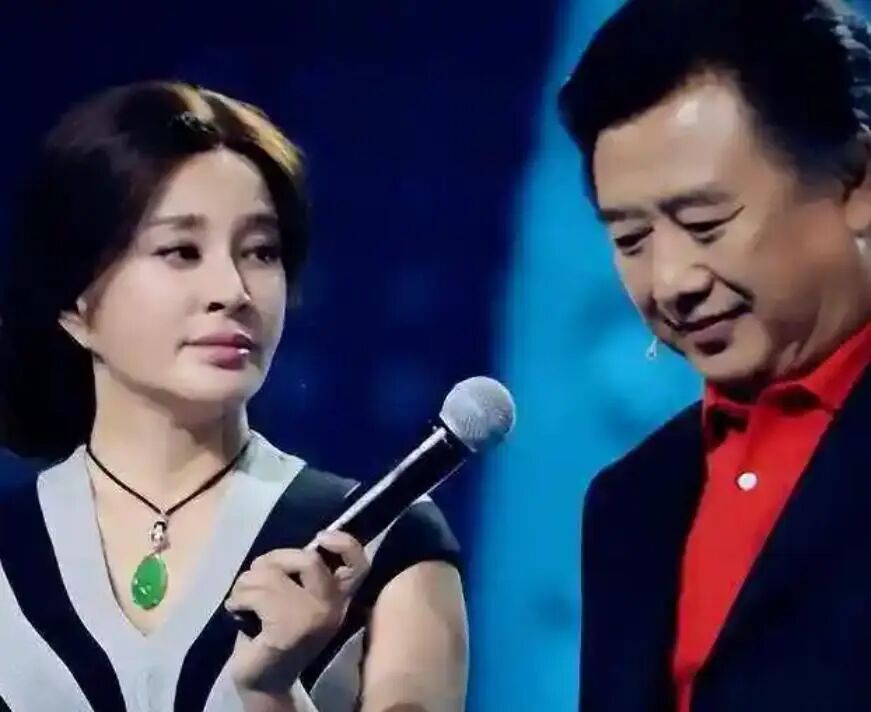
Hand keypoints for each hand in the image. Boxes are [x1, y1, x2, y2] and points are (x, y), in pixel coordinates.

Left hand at [225, 531, 369, 696]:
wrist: (263, 679)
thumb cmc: (274, 631)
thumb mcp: (296, 597)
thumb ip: (302, 573)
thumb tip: (296, 545)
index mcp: (338, 598)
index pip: (359, 565)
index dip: (344, 543)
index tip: (320, 538)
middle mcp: (333, 607)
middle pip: (308, 559)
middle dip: (272, 560)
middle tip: (256, 577)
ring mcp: (313, 618)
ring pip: (272, 574)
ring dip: (246, 583)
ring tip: (242, 600)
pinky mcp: (288, 629)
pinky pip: (256, 594)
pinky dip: (237, 598)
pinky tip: (236, 610)